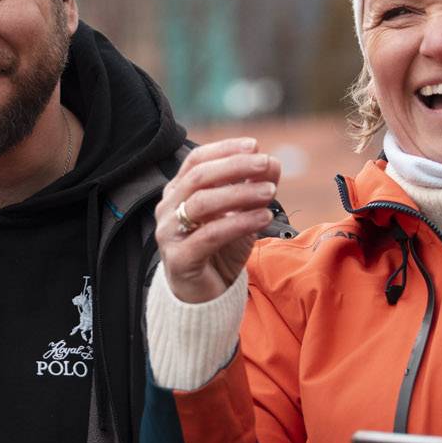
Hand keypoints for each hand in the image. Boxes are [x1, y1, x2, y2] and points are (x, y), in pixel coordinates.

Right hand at [157, 140, 282, 303]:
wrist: (205, 297)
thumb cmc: (219, 251)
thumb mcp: (241, 215)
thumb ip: (253, 188)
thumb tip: (272, 162)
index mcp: (178, 192)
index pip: (196, 160)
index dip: (225, 150)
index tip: (255, 145)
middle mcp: (168, 209)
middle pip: (199, 177)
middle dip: (235, 166)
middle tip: (265, 164)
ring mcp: (169, 234)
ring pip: (202, 203)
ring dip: (240, 193)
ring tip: (270, 190)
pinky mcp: (179, 259)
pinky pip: (209, 235)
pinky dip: (239, 223)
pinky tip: (263, 217)